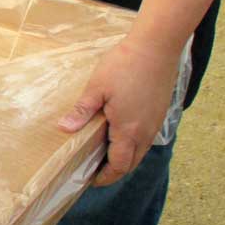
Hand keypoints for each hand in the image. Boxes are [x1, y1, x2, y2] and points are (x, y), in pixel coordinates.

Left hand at [57, 37, 179, 186]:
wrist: (157, 46)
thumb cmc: (125, 65)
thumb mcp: (97, 88)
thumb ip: (81, 111)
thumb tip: (64, 129)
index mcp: (129, 131)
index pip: (118, 166)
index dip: (105, 177)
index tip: (91, 179)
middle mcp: (146, 132)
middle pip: (131, 163)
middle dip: (114, 171)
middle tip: (95, 169)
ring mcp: (156, 122)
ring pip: (140, 151)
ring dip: (124, 156)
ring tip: (104, 152)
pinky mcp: (160, 112)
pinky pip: (147, 137)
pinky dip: (133, 143)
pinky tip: (120, 131)